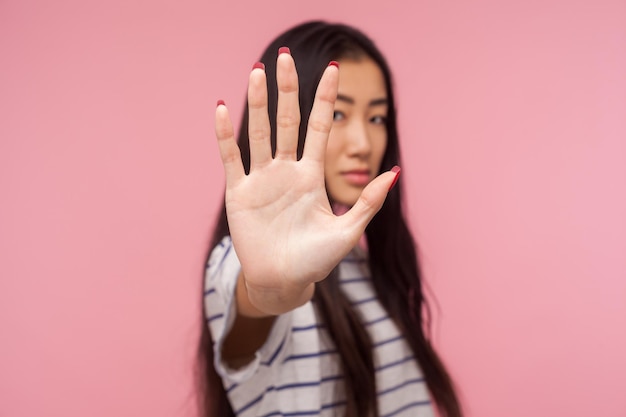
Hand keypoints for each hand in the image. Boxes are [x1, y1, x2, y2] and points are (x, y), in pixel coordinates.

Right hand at [214, 51, 397, 314]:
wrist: (284, 283)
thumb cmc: (316, 260)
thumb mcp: (347, 231)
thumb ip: (369, 202)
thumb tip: (396, 171)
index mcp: (312, 176)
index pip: (320, 128)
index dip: (325, 99)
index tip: (333, 68)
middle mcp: (287, 171)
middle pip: (287, 121)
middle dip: (287, 90)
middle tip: (284, 56)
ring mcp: (262, 179)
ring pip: (259, 133)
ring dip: (257, 102)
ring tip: (257, 70)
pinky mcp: (239, 193)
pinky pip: (232, 158)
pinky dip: (226, 135)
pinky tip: (223, 107)